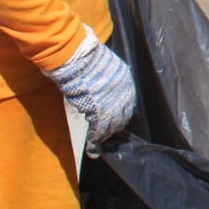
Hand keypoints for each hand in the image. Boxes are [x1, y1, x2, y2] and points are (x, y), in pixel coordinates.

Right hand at [46, 27, 136, 157]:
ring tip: (100, 144)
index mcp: (127, 82)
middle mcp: (124, 95)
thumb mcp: (108, 67)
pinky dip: (95, 142)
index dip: (121, 114)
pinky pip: (99, 131)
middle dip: (115, 127)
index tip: (116, 121)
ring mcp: (113, 104)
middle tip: (108, 135)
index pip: (127, 104)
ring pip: (111, 126)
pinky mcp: (99, 112)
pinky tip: (93, 150)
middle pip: (122, 117)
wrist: (80, 58)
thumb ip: (110, 80)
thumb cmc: (90, 59)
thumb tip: (104, 87)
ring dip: (105, 136)